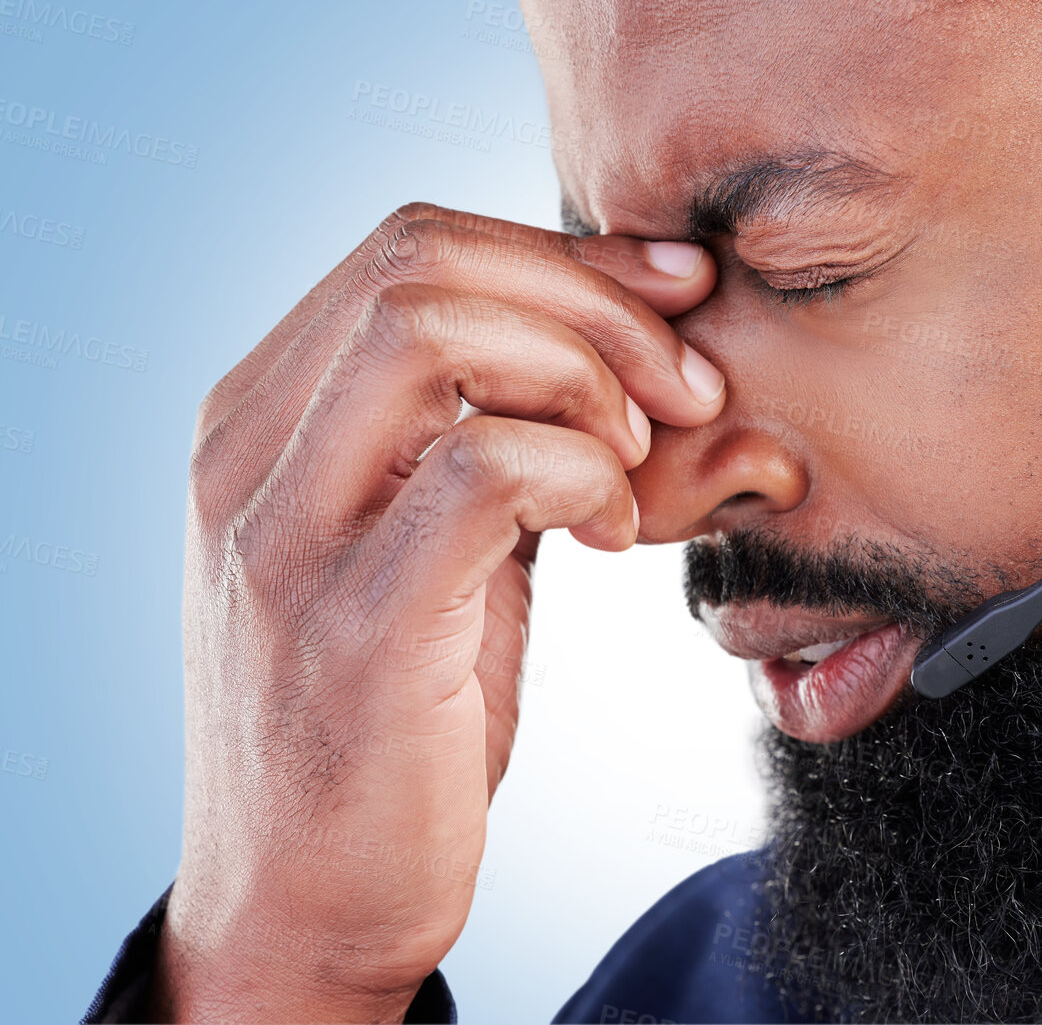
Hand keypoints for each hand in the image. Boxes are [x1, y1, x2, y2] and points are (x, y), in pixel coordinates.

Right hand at [153, 204, 722, 1021]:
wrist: (311, 902)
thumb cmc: (397, 716)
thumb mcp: (441, 545)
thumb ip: (496, 435)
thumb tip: (636, 335)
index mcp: (264, 417)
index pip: (410, 246)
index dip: (568, 253)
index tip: (680, 297)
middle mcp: (248, 456)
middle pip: (421, 259)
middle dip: (594, 300)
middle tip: (687, 387)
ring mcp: (285, 537)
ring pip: (431, 329)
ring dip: (583, 374)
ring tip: (638, 464)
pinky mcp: (350, 626)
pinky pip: (479, 466)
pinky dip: (580, 472)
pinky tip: (617, 534)